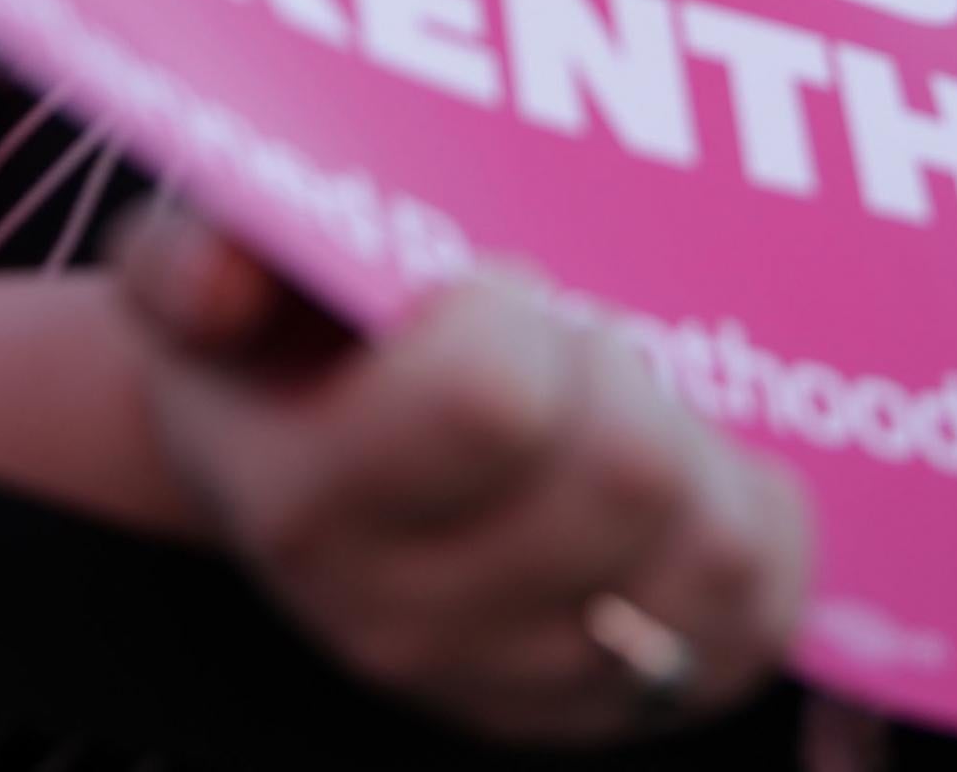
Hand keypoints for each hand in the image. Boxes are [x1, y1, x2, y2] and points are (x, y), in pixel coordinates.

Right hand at [112, 204, 811, 743]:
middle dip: (623, 367)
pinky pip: (759, 622)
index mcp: (308, 499)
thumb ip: (196, 252)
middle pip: (625, 476)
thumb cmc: (274, 336)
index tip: (490, 284)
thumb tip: (213, 279)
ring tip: (637, 397)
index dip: (515, 314)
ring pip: (709, 556)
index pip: (485, 403)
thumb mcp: (208, 267)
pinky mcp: (619, 705)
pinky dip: (760, 527)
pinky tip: (702, 467)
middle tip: (572, 333)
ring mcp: (521, 681)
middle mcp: (410, 618)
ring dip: (702, 447)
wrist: (290, 460)